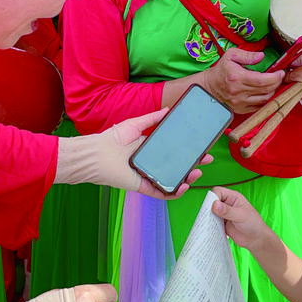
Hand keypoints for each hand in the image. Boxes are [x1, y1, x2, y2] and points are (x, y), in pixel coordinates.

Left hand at [55, 109, 209, 198]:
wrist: (96, 154)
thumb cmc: (112, 139)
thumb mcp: (135, 124)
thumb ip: (151, 118)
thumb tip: (168, 109)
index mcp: (149, 149)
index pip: (173, 151)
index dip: (188, 151)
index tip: (202, 147)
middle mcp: (150, 163)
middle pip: (176, 166)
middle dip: (193, 164)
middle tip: (206, 159)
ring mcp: (147, 176)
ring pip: (171, 180)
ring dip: (186, 179)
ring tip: (196, 173)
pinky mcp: (142, 186)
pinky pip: (160, 192)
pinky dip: (173, 192)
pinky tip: (183, 186)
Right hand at [201, 47, 284, 113]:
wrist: (208, 87)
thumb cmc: (220, 71)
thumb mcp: (231, 55)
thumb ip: (247, 55)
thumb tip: (261, 56)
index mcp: (237, 77)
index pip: (262, 80)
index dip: (275, 77)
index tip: (280, 73)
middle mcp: (239, 92)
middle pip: (266, 90)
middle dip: (276, 83)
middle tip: (279, 77)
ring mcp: (239, 102)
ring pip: (264, 100)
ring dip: (272, 92)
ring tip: (272, 84)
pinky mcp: (240, 109)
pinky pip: (258, 107)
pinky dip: (265, 100)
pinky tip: (265, 92)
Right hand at [210, 186, 272, 250]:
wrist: (256, 239)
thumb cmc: (253, 224)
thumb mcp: (241, 215)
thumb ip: (227, 210)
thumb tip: (214, 205)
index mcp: (233, 197)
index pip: (218, 191)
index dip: (213, 197)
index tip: (211, 207)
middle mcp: (227, 204)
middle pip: (212, 201)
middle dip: (209, 207)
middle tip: (209, 216)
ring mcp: (224, 214)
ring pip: (211, 211)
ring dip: (209, 216)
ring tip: (209, 223)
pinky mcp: (222, 223)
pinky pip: (212, 221)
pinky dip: (210, 224)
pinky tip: (210, 228)